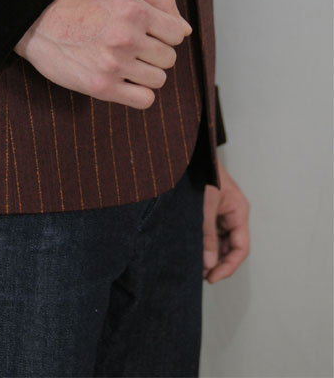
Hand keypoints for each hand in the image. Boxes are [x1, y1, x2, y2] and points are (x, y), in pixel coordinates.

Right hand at [13, 0, 191, 109]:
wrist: (35, 22)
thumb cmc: (79, 1)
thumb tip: (185, 29)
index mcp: (135, 10)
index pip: (177, 34)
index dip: (164, 34)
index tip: (146, 33)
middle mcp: (127, 37)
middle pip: (169, 58)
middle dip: (154, 53)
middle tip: (131, 47)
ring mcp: (114, 64)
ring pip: (158, 80)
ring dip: (146, 74)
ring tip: (125, 63)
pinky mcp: (102, 87)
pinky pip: (144, 100)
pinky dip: (139, 94)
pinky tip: (124, 82)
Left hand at [203, 158, 249, 282]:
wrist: (188, 152)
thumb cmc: (202, 172)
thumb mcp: (205, 205)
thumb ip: (207, 233)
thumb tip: (208, 263)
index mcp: (239, 211)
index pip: (240, 247)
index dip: (228, 266)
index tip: (212, 278)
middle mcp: (232, 213)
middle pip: (230, 247)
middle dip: (217, 262)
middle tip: (200, 275)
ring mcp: (220, 212)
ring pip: (219, 241)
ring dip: (209, 253)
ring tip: (194, 265)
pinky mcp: (208, 209)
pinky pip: (209, 231)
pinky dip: (202, 242)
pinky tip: (192, 250)